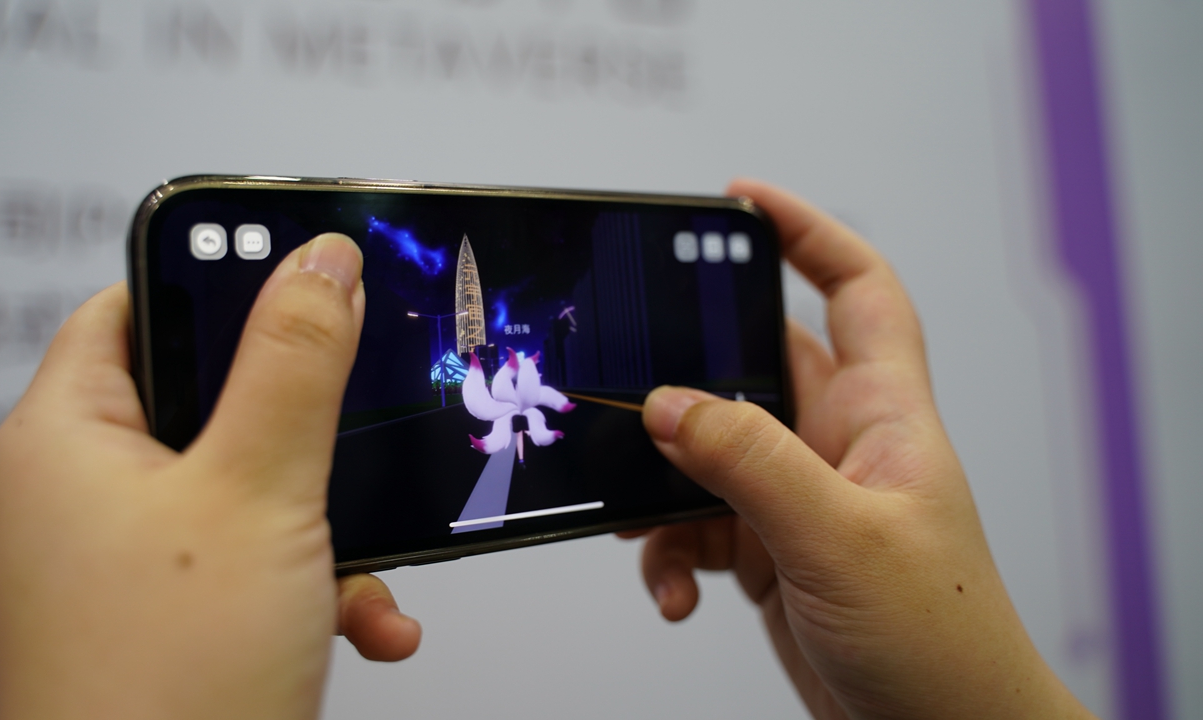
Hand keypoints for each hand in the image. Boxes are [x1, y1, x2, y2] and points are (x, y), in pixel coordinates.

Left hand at [0, 233, 420, 719]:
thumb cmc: (159, 690)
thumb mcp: (258, 494)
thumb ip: (295, 364)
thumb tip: (320, 261)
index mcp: (71, 438)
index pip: (138, 305)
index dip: (220, 277)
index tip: (301, 270)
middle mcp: (87, 495)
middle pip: (212, 401)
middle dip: (305, 432)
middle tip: (354, 423)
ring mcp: (129, 563)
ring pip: (250, 491)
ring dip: (328, 523)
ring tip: (360, 560)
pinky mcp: (172, 618)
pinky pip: (256, 565)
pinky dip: (317, 586)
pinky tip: (362, 622)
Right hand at [627, 181, 1095, 719]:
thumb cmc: (940, 643)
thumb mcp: (838, 538)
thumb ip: (751, 463)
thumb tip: (670, 403)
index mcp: (880, 416)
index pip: (857, 290)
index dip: (808, 232)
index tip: (741, 198)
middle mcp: (836, 447)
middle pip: (752, 368)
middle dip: (689, 376)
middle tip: (632, 384)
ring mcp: (798, 501)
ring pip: (708, 454)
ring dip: (665, 488)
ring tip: (646, 523)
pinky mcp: (768, 553)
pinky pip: (696, 527)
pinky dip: (669, 553)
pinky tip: (675, 590)